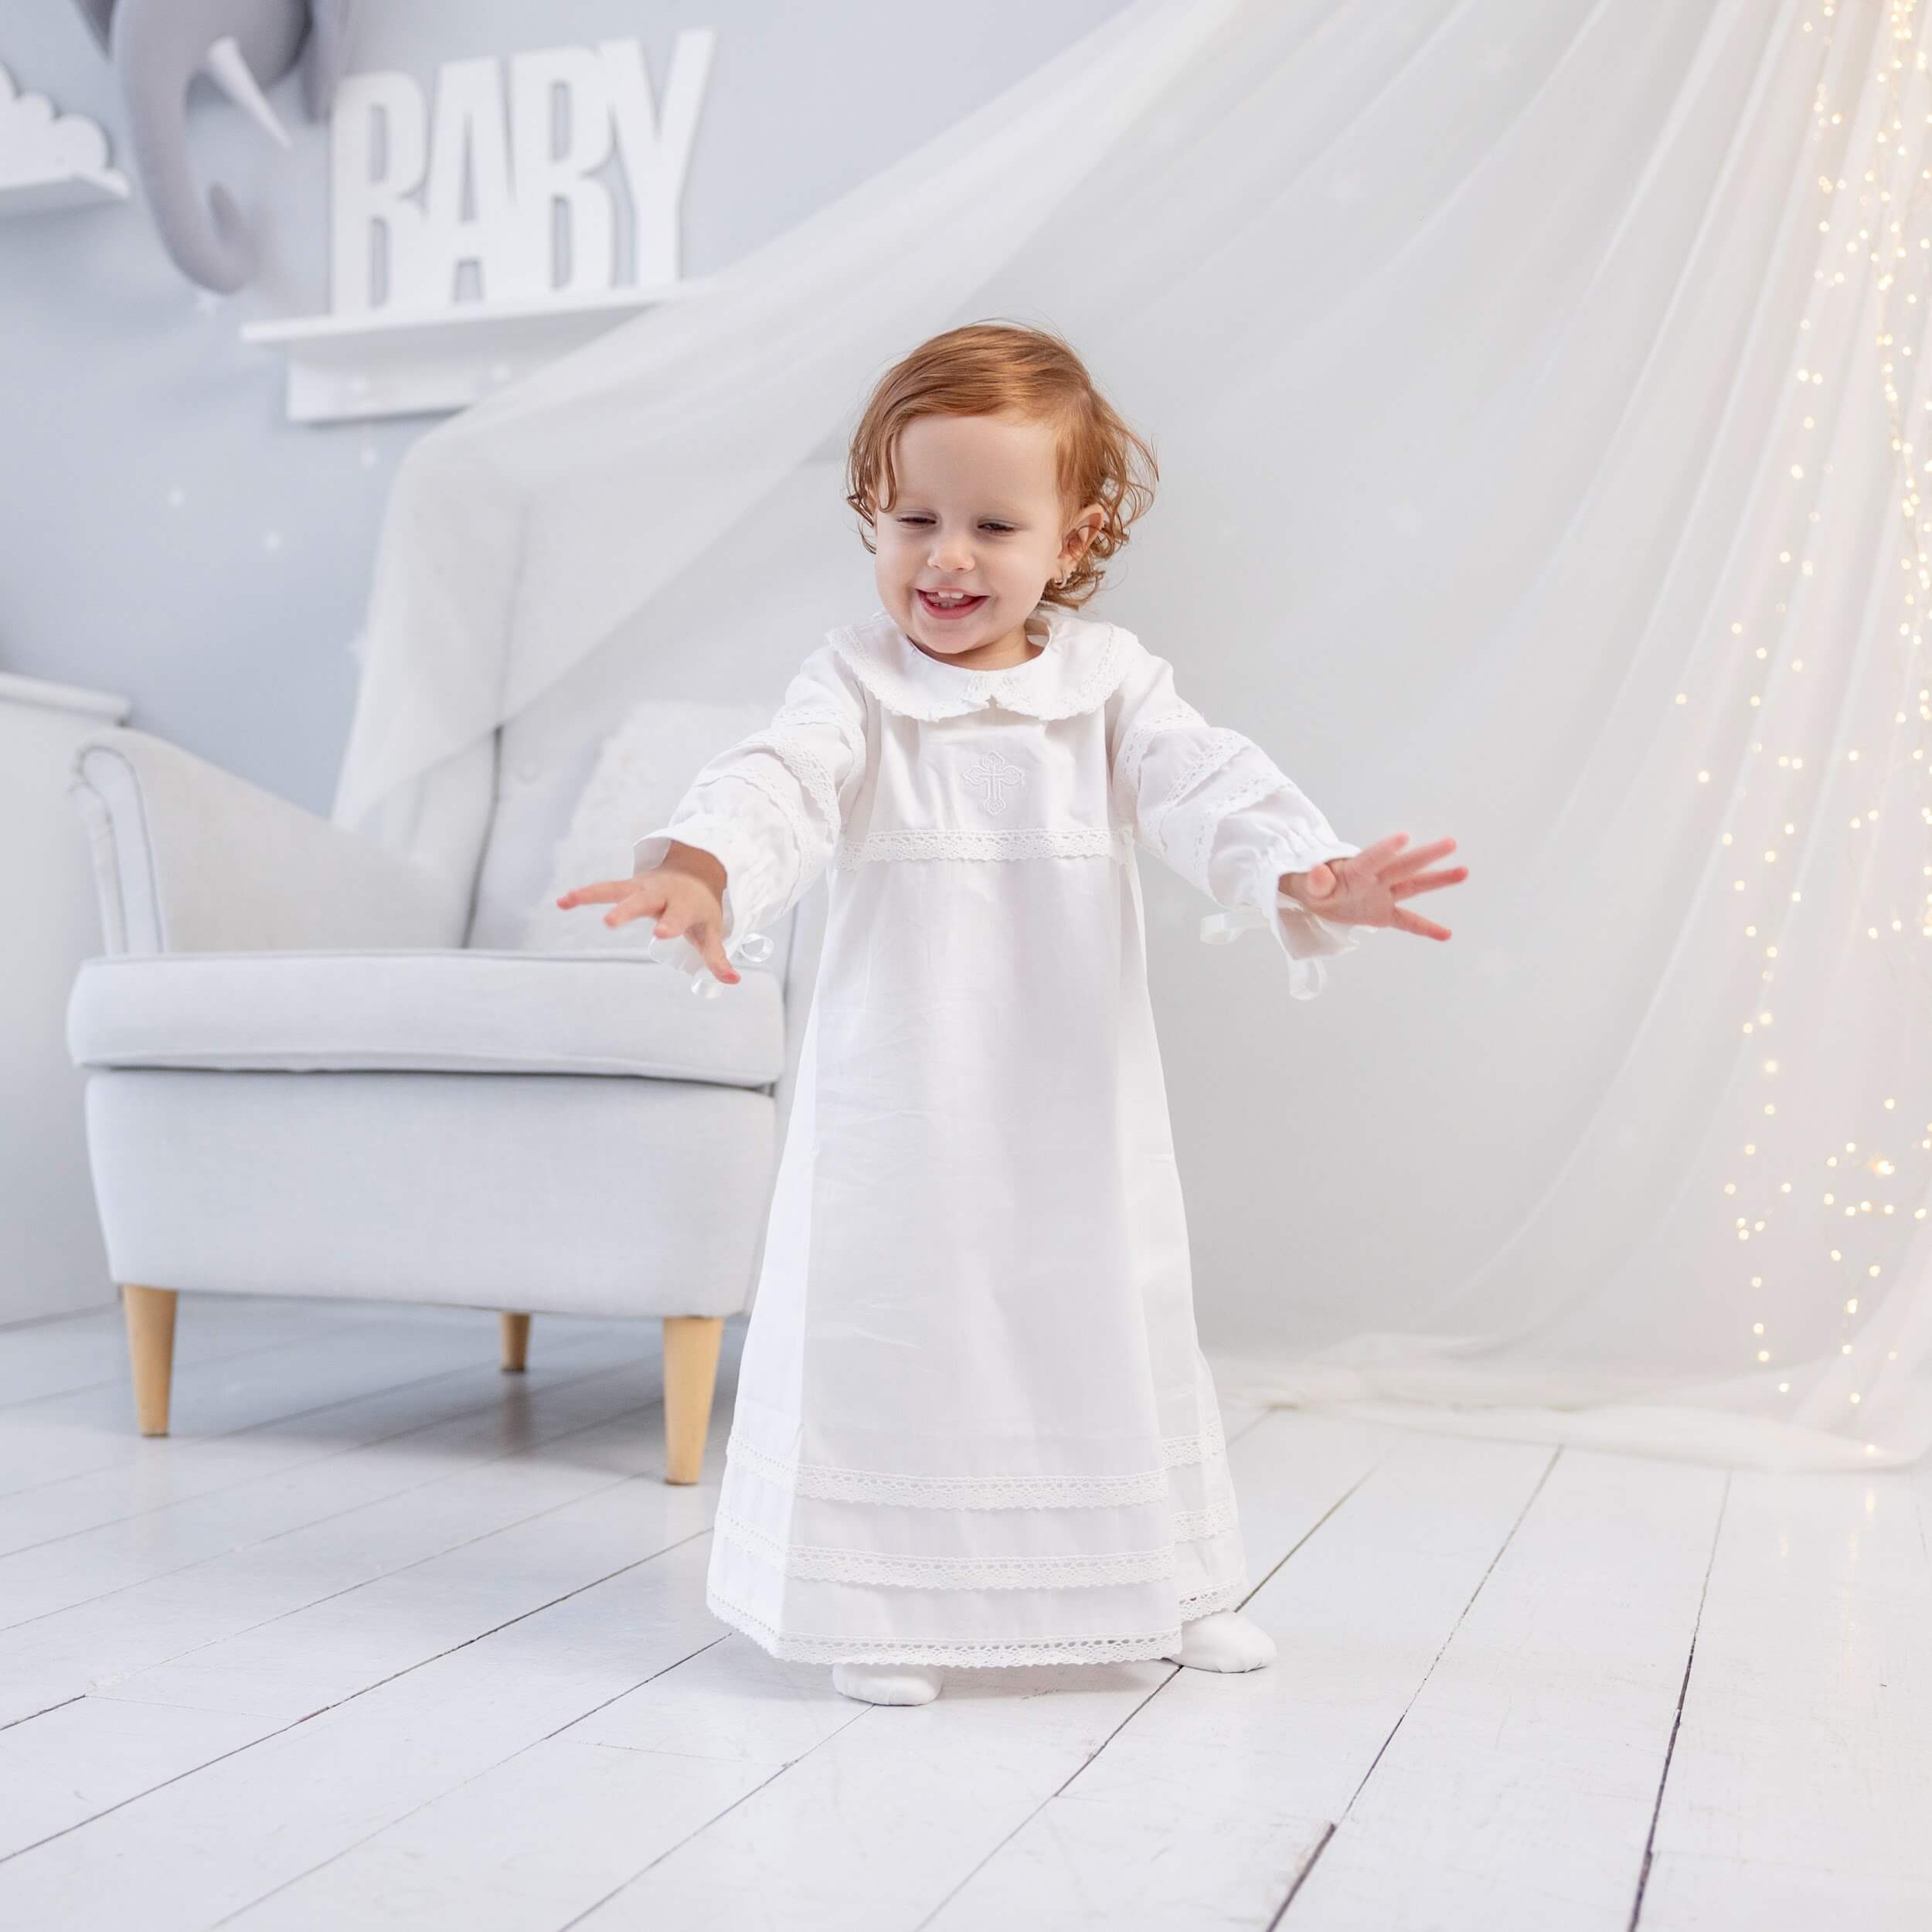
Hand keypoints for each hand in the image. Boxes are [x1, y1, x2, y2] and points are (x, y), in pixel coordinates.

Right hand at [555, 842, 739, 983]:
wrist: (695, 871)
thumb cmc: (700, 908)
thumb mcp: (710, 930)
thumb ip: (717, 957)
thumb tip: (733, 981)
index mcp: (684, 907)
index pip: (677, 917)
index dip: (670, 924)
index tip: (660, 933)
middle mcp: (661, 894)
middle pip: (643, 901)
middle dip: (627, 910)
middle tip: (609, 922)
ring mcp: (642, 888)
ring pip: (616, 889)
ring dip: (593, 894)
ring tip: (569, 900)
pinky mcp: (628, 886)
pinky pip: (603, 889)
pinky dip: (583, 894)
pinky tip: (562, 901)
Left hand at [1282, 834, 1466, 941]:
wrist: (1315, 894)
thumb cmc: (1311, 884)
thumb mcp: (1307, 885)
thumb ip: (1317, 881)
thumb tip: (1320, 872)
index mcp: (1355, 870)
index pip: (1371, 859)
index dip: (1385, 850)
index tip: (1404, 837)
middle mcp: (1375, 878)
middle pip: (1403, 866)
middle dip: (1425, 856)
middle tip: (1450, 843)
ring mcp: (1383, 894)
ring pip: (1413, 885)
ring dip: (1438, 880)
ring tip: (1464, 872)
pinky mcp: (1384, 912)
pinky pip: (1407, 921)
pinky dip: (1425, 928)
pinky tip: (1446, 935)